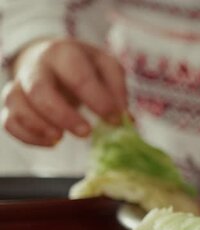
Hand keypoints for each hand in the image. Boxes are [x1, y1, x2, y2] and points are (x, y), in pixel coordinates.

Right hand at [1, 38, 126, 145]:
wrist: (51, 56)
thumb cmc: (84, 65)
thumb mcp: (106, 67)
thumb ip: (117, 90)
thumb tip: (124, 119)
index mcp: (64, 53)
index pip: (77, 76)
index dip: (97, 100)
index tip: (114, 119)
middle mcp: (37, 66)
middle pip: (39, 90)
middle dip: (63, 115)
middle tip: (86, 133)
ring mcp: (20, 84)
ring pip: (18, 104)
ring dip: (39, 126)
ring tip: (61, 138)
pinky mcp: (12, 103)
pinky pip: (8, 121)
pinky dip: (27, 136)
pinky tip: (51, 142)